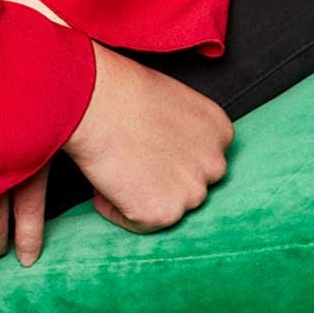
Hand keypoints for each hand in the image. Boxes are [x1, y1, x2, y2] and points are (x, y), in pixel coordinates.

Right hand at [64, 38, 233, 232]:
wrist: (94, 100)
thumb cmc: (121, 89)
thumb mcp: (170, 97)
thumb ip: (182, 127)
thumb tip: (167, 144)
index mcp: (219, 130)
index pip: (205, 156)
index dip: (175, 155)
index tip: (154, 151)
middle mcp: (214, 164)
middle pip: (191, 183)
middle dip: (165, 179)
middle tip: (133, 162)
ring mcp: (191, 192)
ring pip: (168, 205)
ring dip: (143, 194)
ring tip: (116, 168)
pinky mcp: (163, 214)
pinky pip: (139, 222)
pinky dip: (118, 209)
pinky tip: (104, 184)